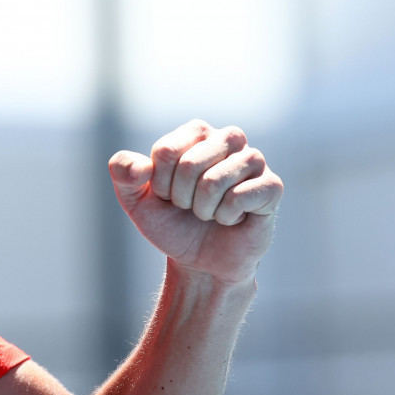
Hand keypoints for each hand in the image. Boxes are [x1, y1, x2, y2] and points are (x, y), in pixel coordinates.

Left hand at [108, 120, 283, 284]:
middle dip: (180, 197)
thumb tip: (142, 167)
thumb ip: (122, 172)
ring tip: (210, 212)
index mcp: (195, 132)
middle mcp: (228, 138)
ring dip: (203, 209)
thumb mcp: (134, 199)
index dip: (160, 183)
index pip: (165, 151)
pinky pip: (239, 197)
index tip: (167, 194)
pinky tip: (232, 219)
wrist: (201, 261)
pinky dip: (226, 217)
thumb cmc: (170, 222)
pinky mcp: (272, 186)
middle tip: (190, 207)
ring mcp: (254, 160)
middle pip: (188, 164)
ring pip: (214, 181)